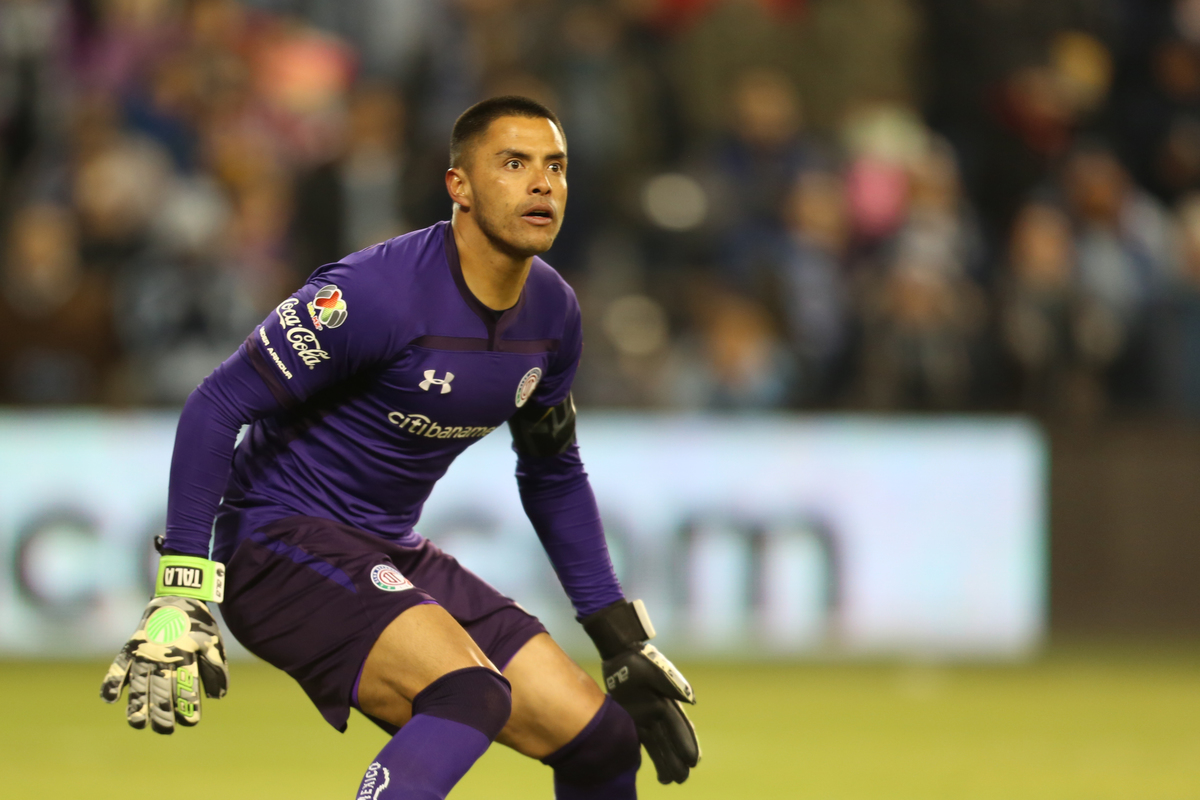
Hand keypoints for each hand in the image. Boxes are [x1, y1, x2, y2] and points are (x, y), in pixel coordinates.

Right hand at [100, 595, 228, 732]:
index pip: (187, 684)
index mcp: (186, 653)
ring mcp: (144, 650)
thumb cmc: (198, 626)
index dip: (189, 704)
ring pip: (139, 682)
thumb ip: (215, 669)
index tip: (191, 722)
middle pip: (161, 688)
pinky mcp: (131, 647)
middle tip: (166, 730)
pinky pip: (119, 666)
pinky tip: (109, 699)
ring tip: (138, 724)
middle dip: (163, 712)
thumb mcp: (212, 644)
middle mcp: (163, 654)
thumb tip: (218, 698)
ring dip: (137, 704)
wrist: (177, 597)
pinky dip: (112, 681)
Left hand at [583, 600, 699, 783]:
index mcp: (668, 703)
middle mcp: (658, 712)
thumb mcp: (656, 671)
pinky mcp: (631, 715)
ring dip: (663, 761)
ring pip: (656, 744)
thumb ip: (671, 685)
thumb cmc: (640, 660)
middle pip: (670, 741)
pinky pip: (639, 738)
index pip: (680, 728)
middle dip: (677, 760)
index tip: (693, 762)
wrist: (622, 653)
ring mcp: (645, 715)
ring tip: (668, 781)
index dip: (687, 745)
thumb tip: (691, 702)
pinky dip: (643, 752)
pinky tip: (647, 766)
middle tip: (682, 779)